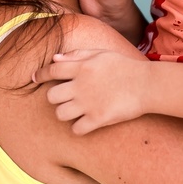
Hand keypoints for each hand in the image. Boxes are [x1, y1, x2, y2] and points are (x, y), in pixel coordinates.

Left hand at [34, 48, 148, 134]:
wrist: (147, 84)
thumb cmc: (124, 67)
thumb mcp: (101, 54)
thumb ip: (76, 55)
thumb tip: (54, 59)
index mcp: (81, 67)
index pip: (51, 70)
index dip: (40, 74)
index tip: (35, 78)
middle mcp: (81, 85)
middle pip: (51, 96)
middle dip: (55, 98)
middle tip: (64, 98)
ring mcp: (89, 103)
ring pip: (60, 114)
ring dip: (65, 113)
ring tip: (75, 112)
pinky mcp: (98, 119)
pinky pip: (76, 129)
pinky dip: (78, 128)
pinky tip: (85, 123)